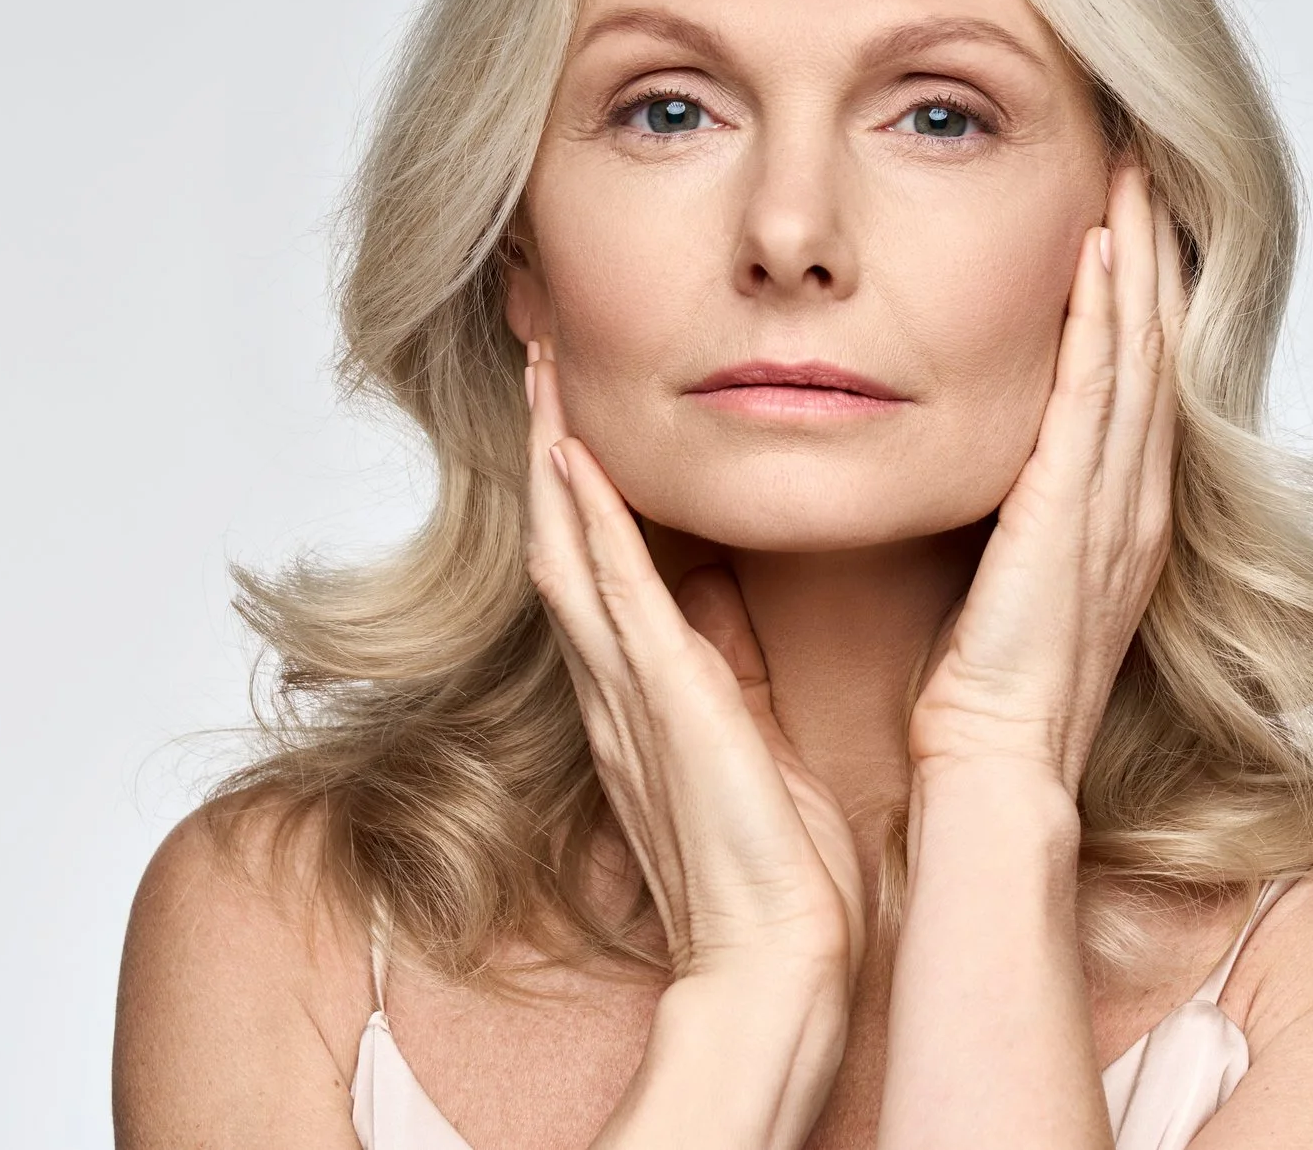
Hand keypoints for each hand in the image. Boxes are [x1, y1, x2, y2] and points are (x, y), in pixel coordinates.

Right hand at [523, 340, 865, 988]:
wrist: (775, 955)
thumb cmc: (772, 863)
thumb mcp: (747, 736)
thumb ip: (723, 664)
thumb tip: (722, 595)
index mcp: (640, 694)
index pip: (593, 567)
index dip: (574, 485)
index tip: (571, 408)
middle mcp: (616, 685)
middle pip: (559, 541)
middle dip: (545, 448)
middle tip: (537, 356)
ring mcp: (630, 689)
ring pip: (568, 548)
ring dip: (551, 458)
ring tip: (541, 374)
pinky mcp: (663, 699)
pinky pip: (612, 593)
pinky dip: (587, 522)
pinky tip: (571, 457)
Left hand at [907, 166, 1184, 791]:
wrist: (992, 773)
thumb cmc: (981, 700)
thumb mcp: (996, 590)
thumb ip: (994, 526)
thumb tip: (951, 472)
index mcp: (1113, 524)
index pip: (1132, 386)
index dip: (1136, 300)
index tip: (1121, 221)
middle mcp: (1131, 505)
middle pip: (1153, 352)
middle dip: (1151, 255)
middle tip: (1143, 166)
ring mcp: (1114, 508)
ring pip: (1137, 355)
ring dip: (1137, 262)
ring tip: (1131, 179)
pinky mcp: (1076, 515)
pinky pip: (1097, 394)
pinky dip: (1104, 317)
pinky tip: (1099, 250)